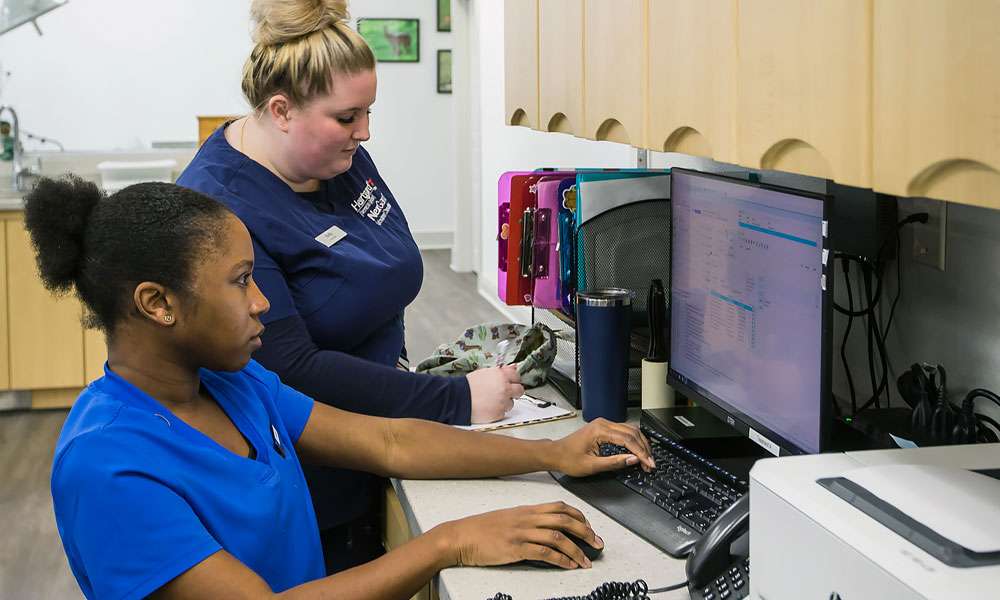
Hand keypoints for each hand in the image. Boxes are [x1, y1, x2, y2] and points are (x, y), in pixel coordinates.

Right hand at [438, 502, 602, 568]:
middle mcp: (527, 518)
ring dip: (576, 550)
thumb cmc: (480, 529)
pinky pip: (544, 553)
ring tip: (586, 561)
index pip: (560, 507)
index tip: (589, 527)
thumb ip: (526, 520)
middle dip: (585, 532)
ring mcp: (521, 533)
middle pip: (564, 520)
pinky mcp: (515, 548)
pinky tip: (569, 566)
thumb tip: (545, 528)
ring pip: (558, 537)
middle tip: (598, 543)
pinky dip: (561, 560)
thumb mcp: (507, 518)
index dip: (579, 516)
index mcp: (526, 510)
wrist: (460, 536)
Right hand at [467, 364, 523, 422]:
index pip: (517, 376)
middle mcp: (505, 388)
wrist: (458, 399)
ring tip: (491, 401)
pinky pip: (503, 413)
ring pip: (511, 403)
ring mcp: (503, 401)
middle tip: (505, 393)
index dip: (513, 380)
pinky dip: (497, 411)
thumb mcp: (484, 373)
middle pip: (519, 391)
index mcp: (501, 375)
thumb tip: (513, 367)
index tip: (510, 383)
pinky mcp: (499, 413)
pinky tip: (488, 407)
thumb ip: (501, 371)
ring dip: (504, 403)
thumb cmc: (468, 386)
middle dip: (514, 392)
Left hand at [553, 418, 655, 476]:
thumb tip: (633, 460)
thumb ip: (614, 462)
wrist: (555, 453)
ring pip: (630, 430)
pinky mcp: (604, 428)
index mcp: (600, 430)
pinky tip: (638, 450)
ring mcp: (603, 424)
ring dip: (640, 444)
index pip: (628, 440)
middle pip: (632, 432)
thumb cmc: (568, 459)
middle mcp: (603, 423)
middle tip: (650, 463)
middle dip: (644, 448)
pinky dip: (633, 441)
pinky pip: (624, 431)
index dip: (641, 453)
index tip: (649, 464)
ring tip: (646, 458)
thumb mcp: (592, 466)